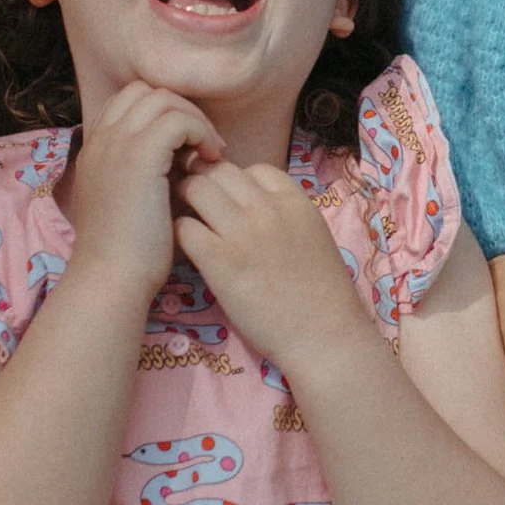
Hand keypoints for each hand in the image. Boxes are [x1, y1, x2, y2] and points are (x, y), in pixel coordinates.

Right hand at [66, 83, 222, 294]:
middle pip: (145, 92)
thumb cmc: (128, 253)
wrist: (111, 278)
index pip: (129, 102)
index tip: (186, 146)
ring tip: (210, 153)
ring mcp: (116, 144)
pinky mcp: (139, 156)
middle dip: (180, 110)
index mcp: (95, 149)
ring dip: (193, 120)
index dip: (162, 115)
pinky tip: (210, 161)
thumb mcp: (132, 200)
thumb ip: (148, 173)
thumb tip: (185, 157)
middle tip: (203, 145)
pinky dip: (199, 133)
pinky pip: (178, 120)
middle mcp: (101, 139)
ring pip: (163, 100)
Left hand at [173, 162, 370, 365]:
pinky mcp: (219, 261)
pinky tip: (185, 246)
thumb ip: (287, 216)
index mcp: (295, 202)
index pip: (256, 169)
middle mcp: (267, 209)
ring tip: (182, 213)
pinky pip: (185, 228)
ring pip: (196, 188)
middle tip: (192, 194)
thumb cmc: (324, 296)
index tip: (231, 197)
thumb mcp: (315, 236)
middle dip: (202, 176)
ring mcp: (242, 233)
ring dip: (185, 197)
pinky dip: (180, 231)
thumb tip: (258, 209)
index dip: (238, 179)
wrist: (324, 336)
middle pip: (220, 170)